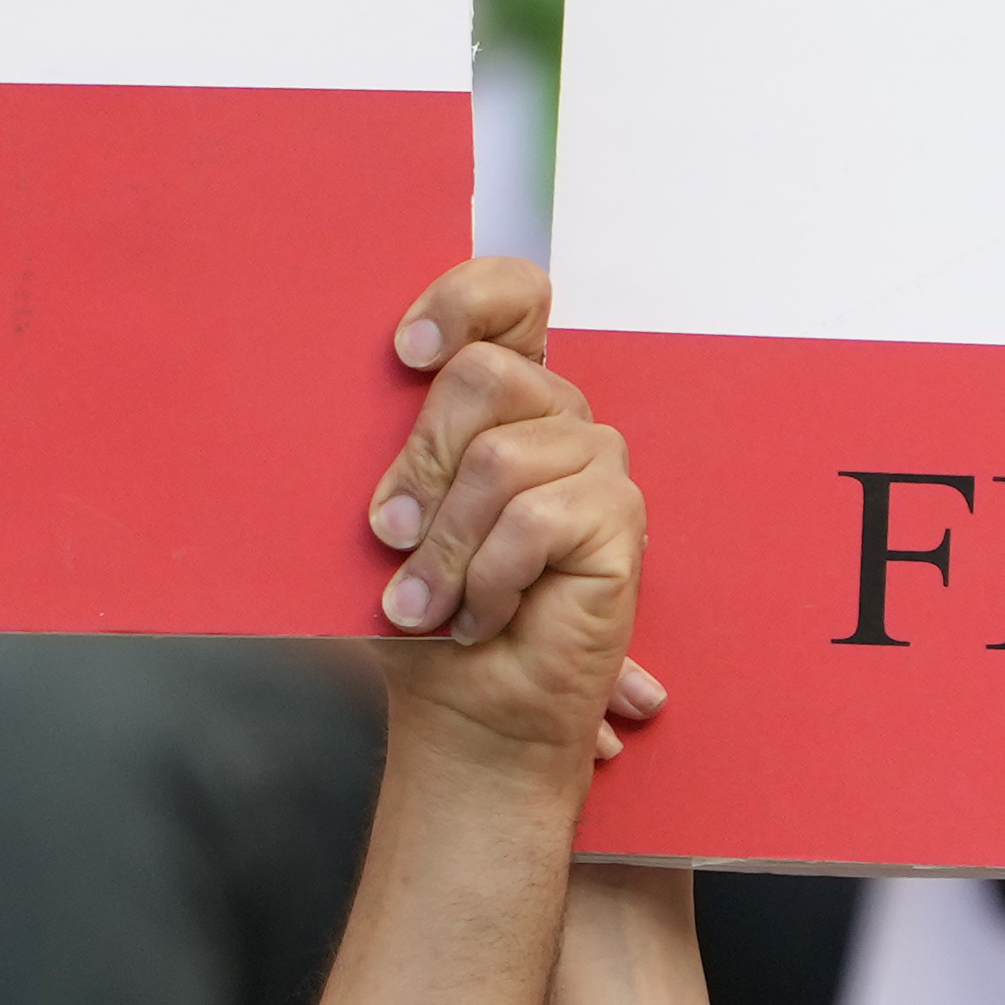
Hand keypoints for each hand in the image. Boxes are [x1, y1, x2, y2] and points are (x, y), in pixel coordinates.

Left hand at [359, 260, 655, 772]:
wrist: (469, 709)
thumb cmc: (427, 614)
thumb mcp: (393, 513)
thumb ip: (397, 441)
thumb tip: (383, 382)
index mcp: (507, 398)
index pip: (513, 296)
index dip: (463, 301)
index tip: (405, 354)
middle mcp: (559, 417)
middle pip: (483, 376)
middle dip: (419, 467)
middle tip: (390, 539)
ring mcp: (597, 464)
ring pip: (500, 458)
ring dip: (446, 547)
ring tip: (429, 603)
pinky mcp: (620, 520)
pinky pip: (534, 519)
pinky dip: (489, 578)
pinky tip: (485, 613)